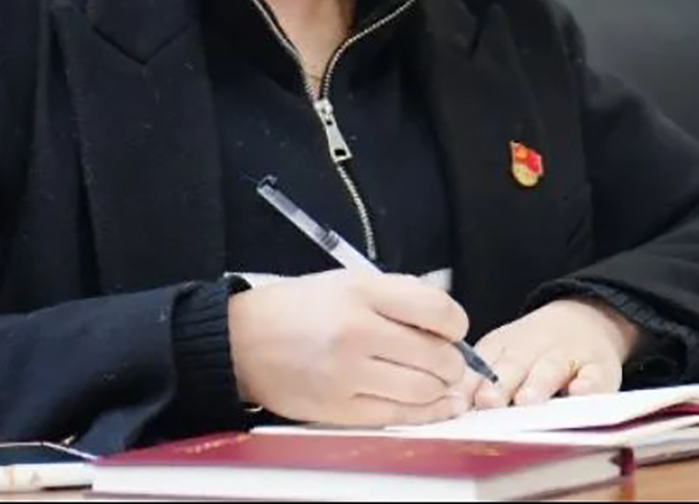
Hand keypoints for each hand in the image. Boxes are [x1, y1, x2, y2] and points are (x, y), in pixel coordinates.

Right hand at [228, 270, 470, 426]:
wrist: (242, 342)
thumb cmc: (297, 308)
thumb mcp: (345, 282)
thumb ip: (395, 295)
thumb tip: (444, 321)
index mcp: (361, 292)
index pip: (435, 309)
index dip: (456, 323)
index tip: (453, 328)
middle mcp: (357, 332)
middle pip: (436, 355)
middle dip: (452, 362)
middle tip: (449, 361)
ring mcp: (348, 375)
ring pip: (423, 390)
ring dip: (442, 390)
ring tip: (439, 383)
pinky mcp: (339, 409)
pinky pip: (398, 416)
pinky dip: (423, 413)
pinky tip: (430, 405)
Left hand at [457, 298, 644, 409]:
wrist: (587, 319)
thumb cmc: (535, 349)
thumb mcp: (504, 354)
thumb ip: (478, 379)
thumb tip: (452, 406)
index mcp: (505, 345)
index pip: (484, 362)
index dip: (470, 383)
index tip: (457, 402)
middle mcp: (535, 348)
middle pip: (514, 365)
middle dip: (499, 384)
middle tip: (487, 401)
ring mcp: (569, 357)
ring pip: (551, 369)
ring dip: (537, 384)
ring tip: (525, 401)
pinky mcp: (600, 369)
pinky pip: (596, 377)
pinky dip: (588, 385)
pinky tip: (580, 393)